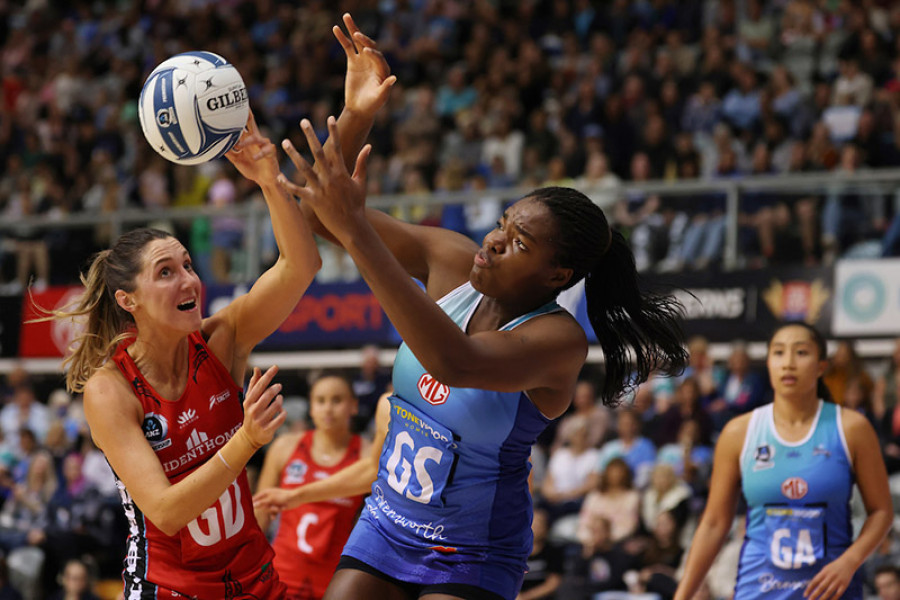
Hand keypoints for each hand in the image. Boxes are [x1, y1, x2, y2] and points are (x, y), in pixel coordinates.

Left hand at [225, 111, 279, 187]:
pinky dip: (260, 154)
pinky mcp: (271, 152)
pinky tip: (254, 158)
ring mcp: (264, 145)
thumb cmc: (251, 168)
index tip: (228, 107)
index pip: (241, 124)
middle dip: (247, 115)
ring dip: (246, 141)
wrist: (264, 180)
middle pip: (251, 123)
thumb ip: (228, 152)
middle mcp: (255, 139)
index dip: (237, 116)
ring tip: (239, 146)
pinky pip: (265, 150)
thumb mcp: (236, 160)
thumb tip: (215, 144)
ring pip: (255, 138)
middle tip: (242, 107)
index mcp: (247, 139)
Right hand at [241, 366, 285, 448]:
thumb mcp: (250, 399)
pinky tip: (282, 412)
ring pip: (276, 406)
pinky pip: (280, 418)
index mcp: (248, 402)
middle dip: (275, 388)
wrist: (249, 436)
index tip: (275, 367)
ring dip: (280, 401)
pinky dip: (283, 413)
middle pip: (267, 395)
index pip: (259, 386)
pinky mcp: (267, 430)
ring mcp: (260, 421)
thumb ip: (254, 384)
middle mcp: (253, 411)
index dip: (268, 375)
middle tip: (279, 386)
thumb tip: (256, 368)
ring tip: (279, 399)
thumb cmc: (252, 412)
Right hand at [253, 486, 304, 512]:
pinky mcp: (277, 506)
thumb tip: (253, 505)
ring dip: (273, 511)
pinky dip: (275, 513)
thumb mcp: (271, 499)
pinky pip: (272, 513)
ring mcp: (272, 502)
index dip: (253, 504)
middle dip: (268, 509)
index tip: (249, 511)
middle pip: (261, 507)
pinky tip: (278, 513)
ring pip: (267, 510)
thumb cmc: (283, 496)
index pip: (255, 499)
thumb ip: (262, 503)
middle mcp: (268, 497)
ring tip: (279, 508)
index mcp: (265, 492)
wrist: (296, 498)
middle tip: (275, 507)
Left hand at [278, 116, 369, 240]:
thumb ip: (363, 163)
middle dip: (310, 136)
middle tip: (303, 121)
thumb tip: (369, 146)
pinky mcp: (313, 200)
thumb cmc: (357, 204)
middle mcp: (330, 178)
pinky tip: (278, 176)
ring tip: (284, 142)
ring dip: (293, 154)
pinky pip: (298, 190)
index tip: (329, 117)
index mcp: (342, 172)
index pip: (337, 147)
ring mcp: (321, 189)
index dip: (333, 132)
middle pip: (318, 152)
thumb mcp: (361, 182)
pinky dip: (287, 184)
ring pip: (304, 168)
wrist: (352, 226)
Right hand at [337, 13, 395, 117]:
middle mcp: (374, 62)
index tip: (366, 52)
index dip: (373, 54)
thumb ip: (386, 87)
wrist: (359, 109)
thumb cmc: (372, 105)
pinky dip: (342, 38)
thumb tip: (394, 78)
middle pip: (369, 45)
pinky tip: (336, 28)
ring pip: (358, 42)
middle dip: (364, 39)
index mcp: (383, 70)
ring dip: (353, 29)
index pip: (379, 58)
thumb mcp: (379, 98)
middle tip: (357, 34)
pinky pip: (348, 47)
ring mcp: (363, 60)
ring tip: (346, 16)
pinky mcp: (353, 61)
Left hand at [803, 555, 855, 599]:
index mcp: (824, 572)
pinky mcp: (844, 585)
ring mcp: (837, 581)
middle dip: (814, 595)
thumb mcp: (825, 569)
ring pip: (829, 591)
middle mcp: (830, 577)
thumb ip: (820, 576)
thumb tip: (812, 585)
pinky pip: (838, 594)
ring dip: (823, 598)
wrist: (847, 563)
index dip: (809, 589)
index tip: (805, 595)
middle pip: (821, 587)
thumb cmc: (834, 567)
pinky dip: (833, 598)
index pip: (814, 581)